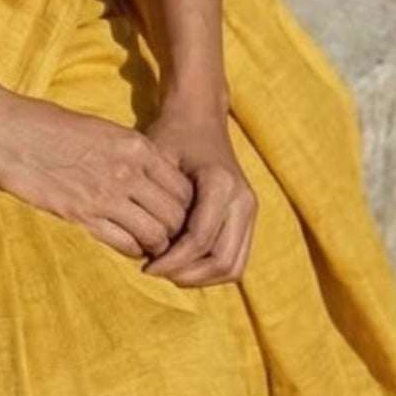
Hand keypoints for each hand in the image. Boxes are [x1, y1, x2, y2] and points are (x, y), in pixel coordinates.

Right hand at [0, 89, 194, 261]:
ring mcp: (105, 193)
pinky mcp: (80, 213)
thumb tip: (146, 174)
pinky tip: (129, 250)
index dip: (186, 208)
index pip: (183, 187)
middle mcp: (127, 170)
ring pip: (155, 233)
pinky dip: (132, 250)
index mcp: (135, 145)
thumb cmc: (45, 124)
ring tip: (151, 249)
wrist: (2, 128)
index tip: (177, 217)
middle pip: (176, 214)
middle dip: (177, 231)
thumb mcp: (98, 128)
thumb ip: (126, 151)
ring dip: (156, 246)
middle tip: (170, 240)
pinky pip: (123, 242)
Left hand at [137, 91, 255, 285]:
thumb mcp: (156, 160)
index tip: (146, 267)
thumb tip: (150, 248)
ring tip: (168, 271)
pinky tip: (183, 264)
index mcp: (221, 184)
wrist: (200, 117)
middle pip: (221, 261)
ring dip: (200, 278)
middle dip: (186, 274)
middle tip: (155, 271)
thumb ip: (156, 204)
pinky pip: (236, 259)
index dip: (172, 261)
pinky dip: (211, 271)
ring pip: (232, 266)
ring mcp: (249, 210)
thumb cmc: (172, 136)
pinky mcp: (248, 217)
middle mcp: (242, 200)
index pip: (199, 240)